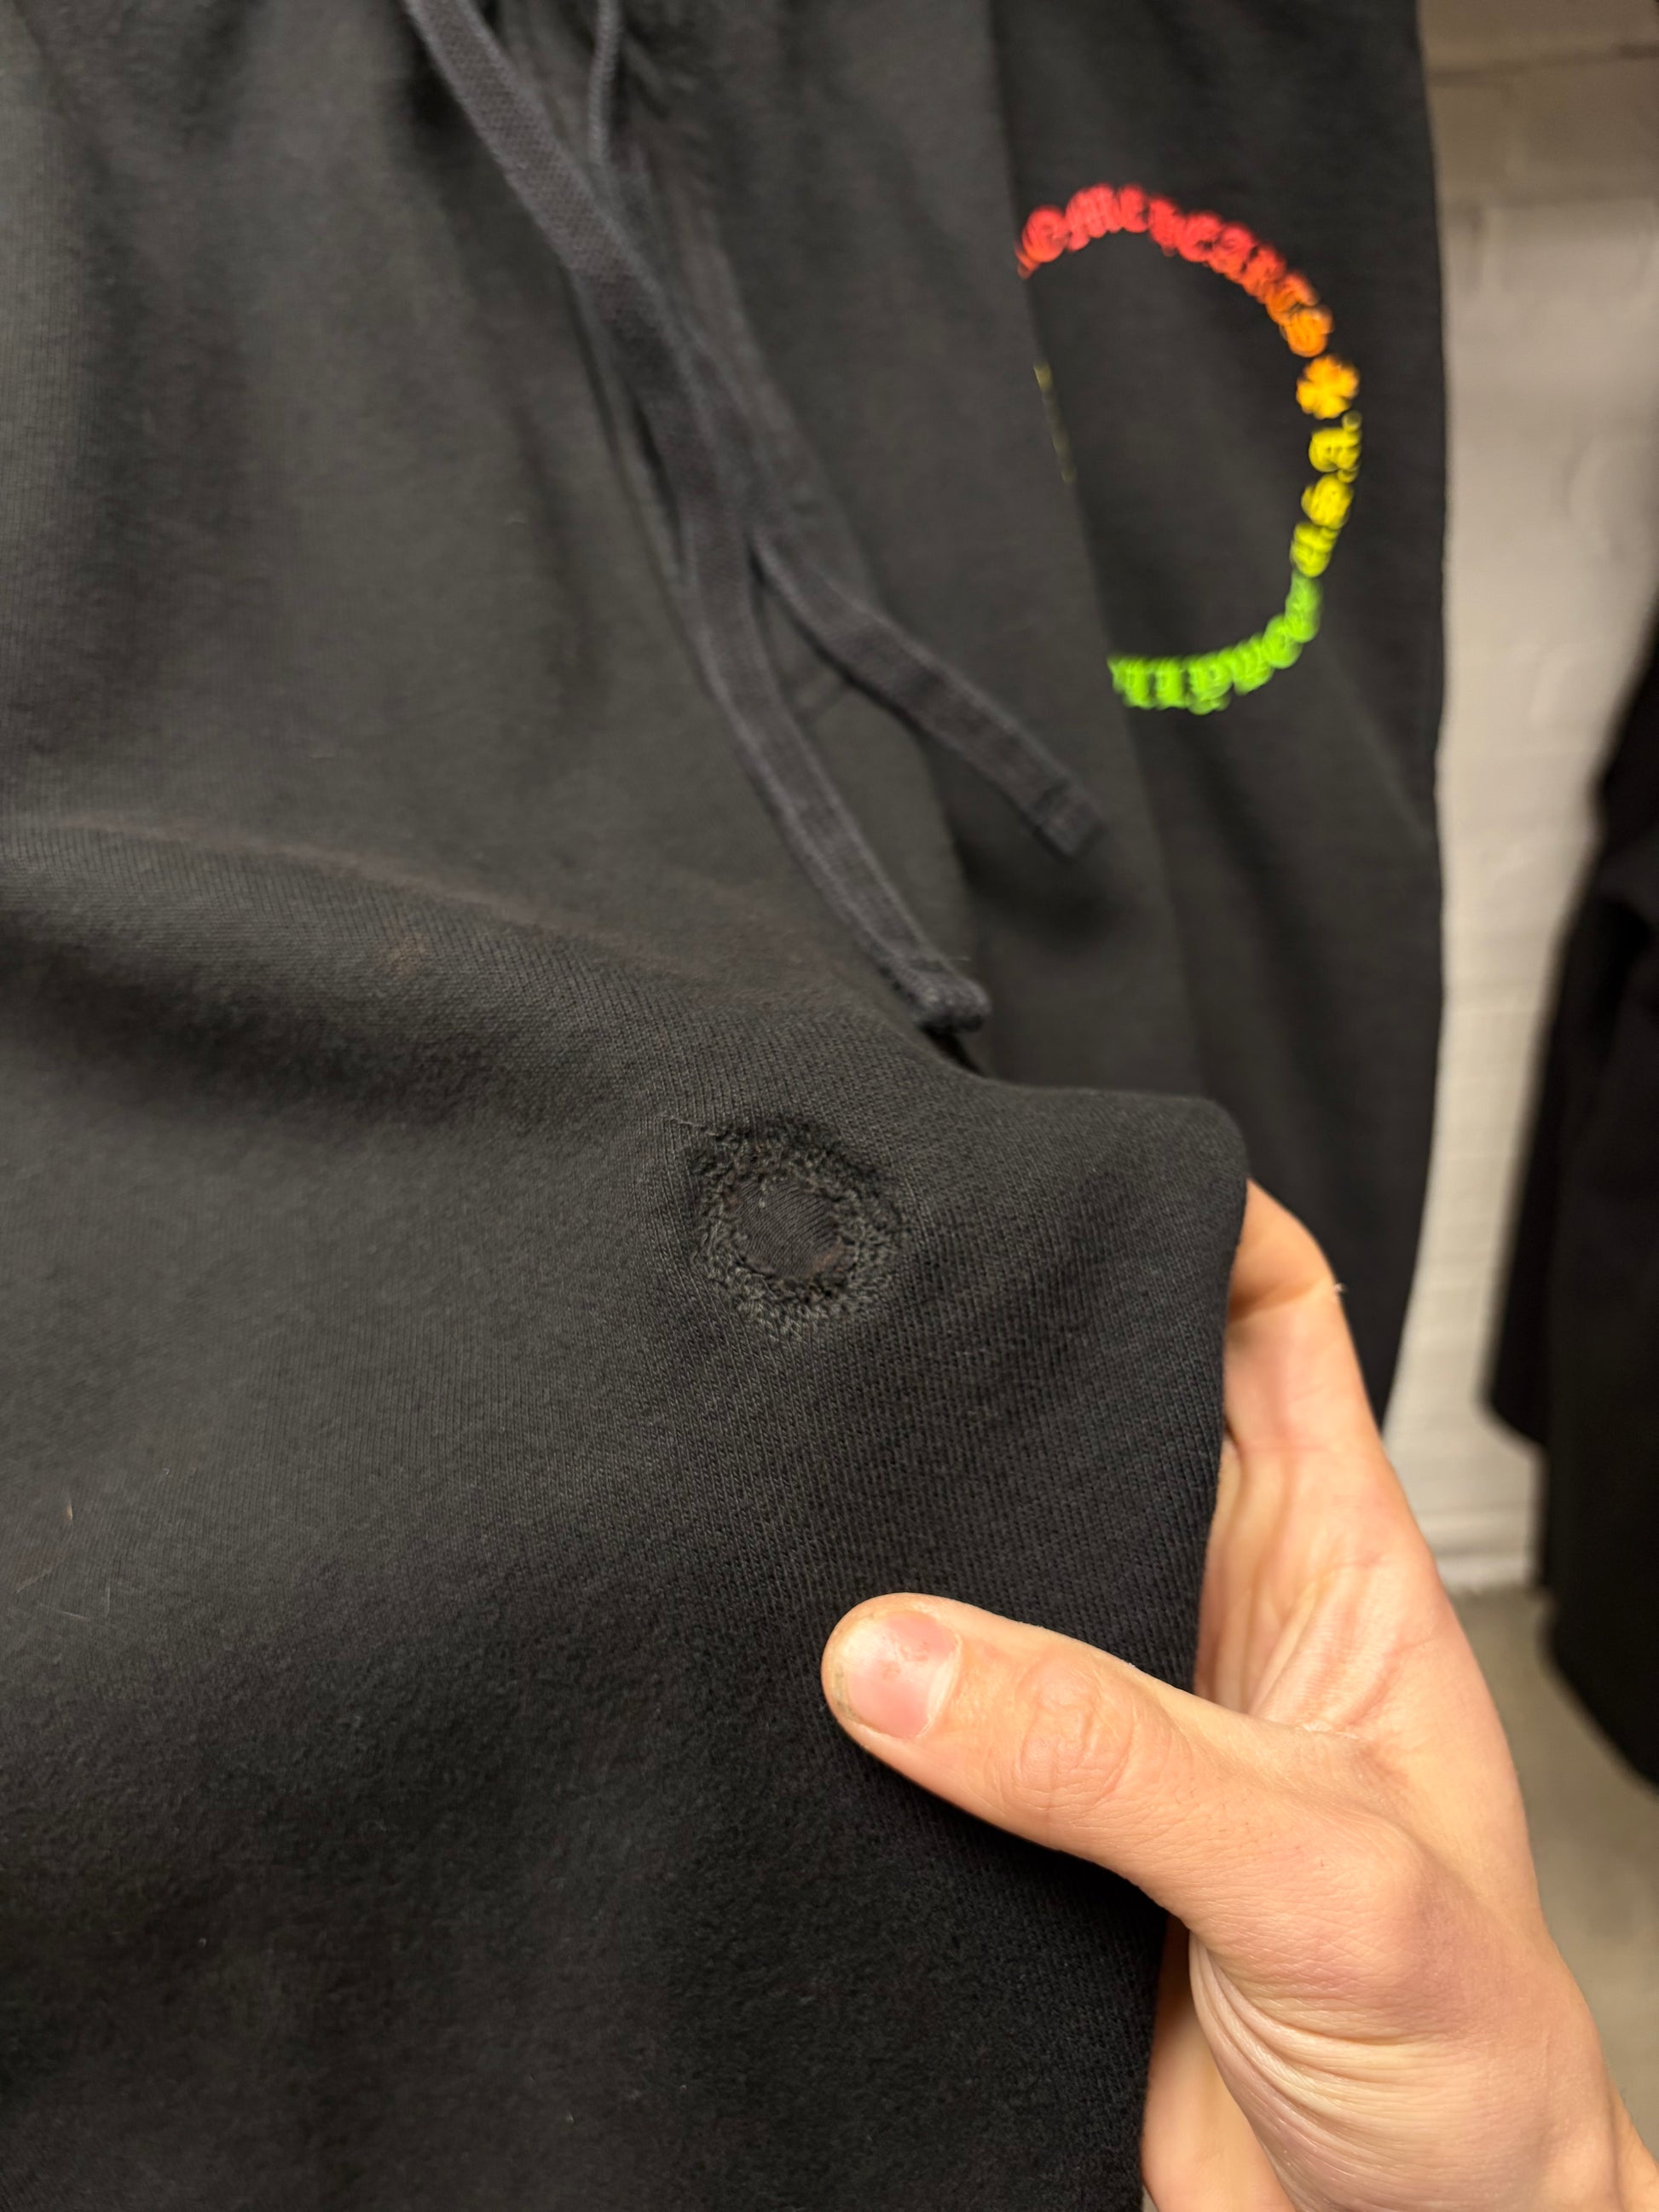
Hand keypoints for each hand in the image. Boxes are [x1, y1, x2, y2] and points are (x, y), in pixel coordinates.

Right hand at [821, 1184, 1658, 2210]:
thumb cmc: (1468, 2074)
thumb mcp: (1329, 1881)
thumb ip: (1120, 1761)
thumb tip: (899, 1654)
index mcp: (1327, 1568)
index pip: (1270, 1322)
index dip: (1193, 1218)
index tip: (1065, 1167)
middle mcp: (1202, 1622)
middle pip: (1090, 1423)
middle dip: (993, 1361)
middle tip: (859, 1312)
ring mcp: (1104, 1731)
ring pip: (977, 1573)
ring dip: (895, 1545)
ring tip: (777, 1496)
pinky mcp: (1015, 1848)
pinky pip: (910, 1738)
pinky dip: (841, 1712)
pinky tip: (767, 1696)